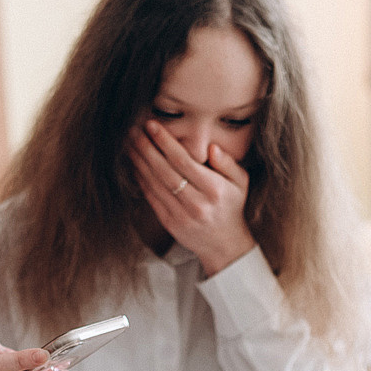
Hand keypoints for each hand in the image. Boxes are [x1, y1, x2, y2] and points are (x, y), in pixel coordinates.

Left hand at [130, 121, 255, 276]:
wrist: (224, 244)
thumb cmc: (231, 206)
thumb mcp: (240, 182)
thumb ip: (228, 162)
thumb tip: (212, 148)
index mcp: (214, 189)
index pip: (183, 161)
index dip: (164, 142)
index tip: (151, 126)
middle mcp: (197, 203)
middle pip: (164, 171)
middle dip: (146, 148)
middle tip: (133, 131)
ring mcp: (182, 215)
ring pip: (155, 184)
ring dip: (139, 162)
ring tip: (130, 144)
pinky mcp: (170, 224)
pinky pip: (152, 198)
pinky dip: (141, 180)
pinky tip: (135, 165)